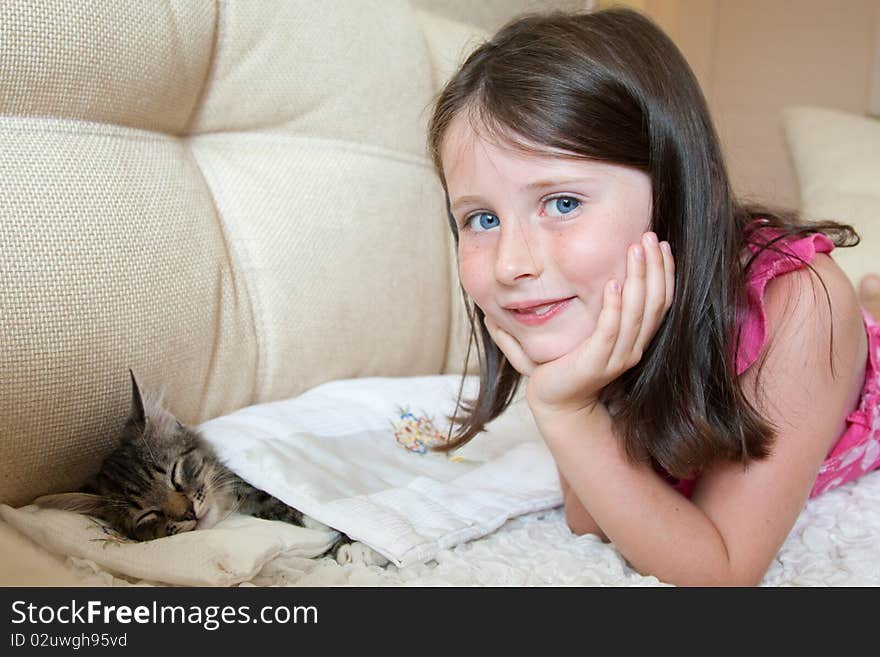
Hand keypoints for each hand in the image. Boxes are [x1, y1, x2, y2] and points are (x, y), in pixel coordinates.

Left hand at [485, 232, 674, 423]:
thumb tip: (575, 267)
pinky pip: (610, 330)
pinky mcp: (597, 362)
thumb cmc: (564, 365)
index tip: (659, 243)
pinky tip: (612, 283)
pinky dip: (614, 306)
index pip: (660, 301)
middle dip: (654, 267)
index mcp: (634, 338)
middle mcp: (632, 347)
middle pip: (655, 302)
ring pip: (637, 312)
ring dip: (638, 278)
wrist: (555, 402)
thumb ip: (586, 304)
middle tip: (649, 236)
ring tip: (635, 250)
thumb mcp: (581, 331)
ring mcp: (617, 356)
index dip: (663, 272)